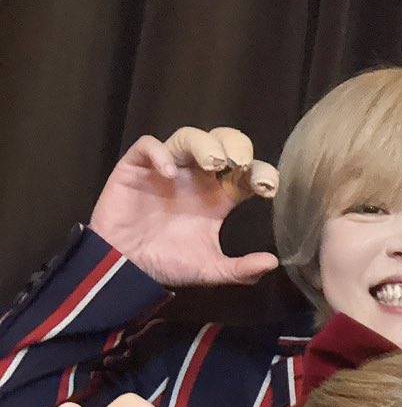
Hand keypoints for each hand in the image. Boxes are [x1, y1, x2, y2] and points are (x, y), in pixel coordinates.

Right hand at [89, 127, 278, 287]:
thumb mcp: (209, 270)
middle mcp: (196, 178)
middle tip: (240, 164)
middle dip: (236, 145)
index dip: (260, 172)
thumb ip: (240, 269)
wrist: (123, 269)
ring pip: (189, 136)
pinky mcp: (136, 168)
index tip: (266, 187)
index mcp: (217, 197)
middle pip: (223, 142)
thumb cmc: (166, 264)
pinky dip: (160, 153)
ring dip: (204, 144)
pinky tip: (170, 173)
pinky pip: (148, 146)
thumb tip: (273, 262)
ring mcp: (167, 169)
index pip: (246, 172)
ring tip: (212, 164)